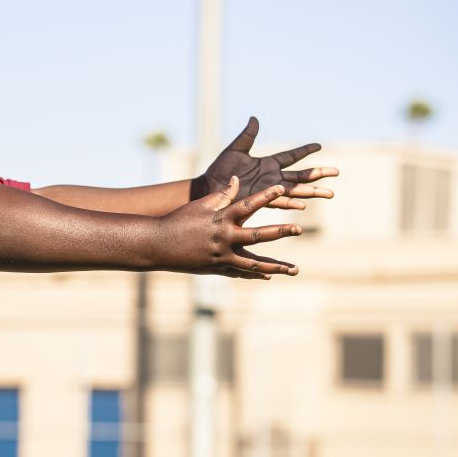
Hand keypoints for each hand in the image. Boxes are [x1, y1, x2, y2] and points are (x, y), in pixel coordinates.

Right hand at [159, 176, 301, 279]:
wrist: (158, 245)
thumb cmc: (178, 220)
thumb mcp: (200, 205)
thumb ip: (222, 195)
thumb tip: (238, 180)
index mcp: (221, 218)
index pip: (248, 204)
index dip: (266, 196)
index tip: (282, 188)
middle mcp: (224, 238)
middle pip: (258, 235)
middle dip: (280, 232)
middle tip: (298, 229)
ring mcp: (222, 256)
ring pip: (254, 262)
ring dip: (276, 266)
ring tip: (294, 269)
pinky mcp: (217, 268)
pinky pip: (240, 272)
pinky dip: (255, 274)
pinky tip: (269, 276)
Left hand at [195, 116, 338, 209]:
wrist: (210, 186)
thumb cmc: (221, 169)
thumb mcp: (236, 149)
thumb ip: (248, 135)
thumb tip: (254, 118)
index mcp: (268, 163)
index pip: (291, 156)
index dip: (305, 151)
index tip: (320, 146)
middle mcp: (272, 177)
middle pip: (301, 175)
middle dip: (319, 173)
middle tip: (337, 172)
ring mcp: (269, 189)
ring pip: (297, 190)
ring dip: (313, 191)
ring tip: (331, 193)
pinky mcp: (262, 199)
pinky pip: (280, 202)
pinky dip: (292, 203)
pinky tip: (304, 206)